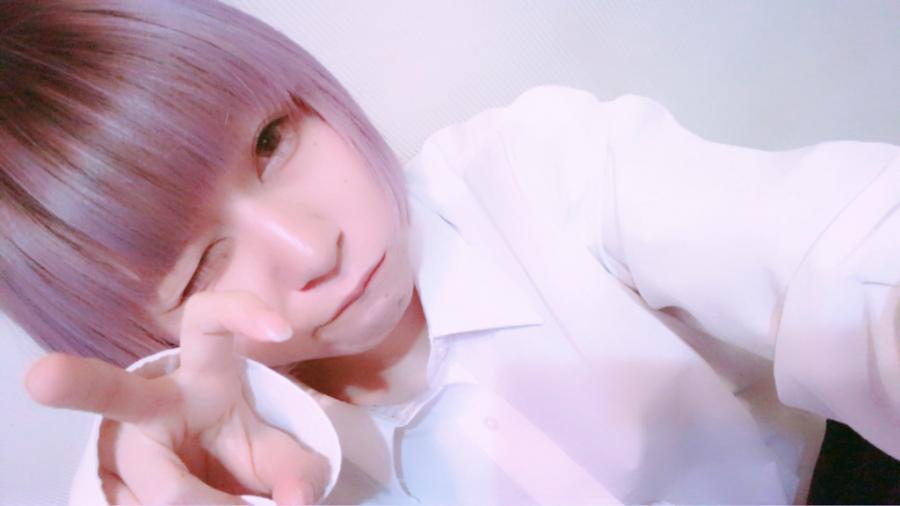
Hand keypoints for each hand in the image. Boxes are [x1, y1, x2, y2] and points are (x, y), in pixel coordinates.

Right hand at [25, 291, 328, 504]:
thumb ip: (295, 469)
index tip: (282, 329)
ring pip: (164, 490)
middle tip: (43, 378)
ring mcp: (119, 448)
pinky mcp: (107, 487)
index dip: (243, 313)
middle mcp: (149, 404)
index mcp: (201, 373)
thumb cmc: (233, 446)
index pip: (210, 321)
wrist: (194, 474)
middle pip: (112, 391)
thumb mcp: (270, 451)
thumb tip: (298, 501)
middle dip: (75, 382)